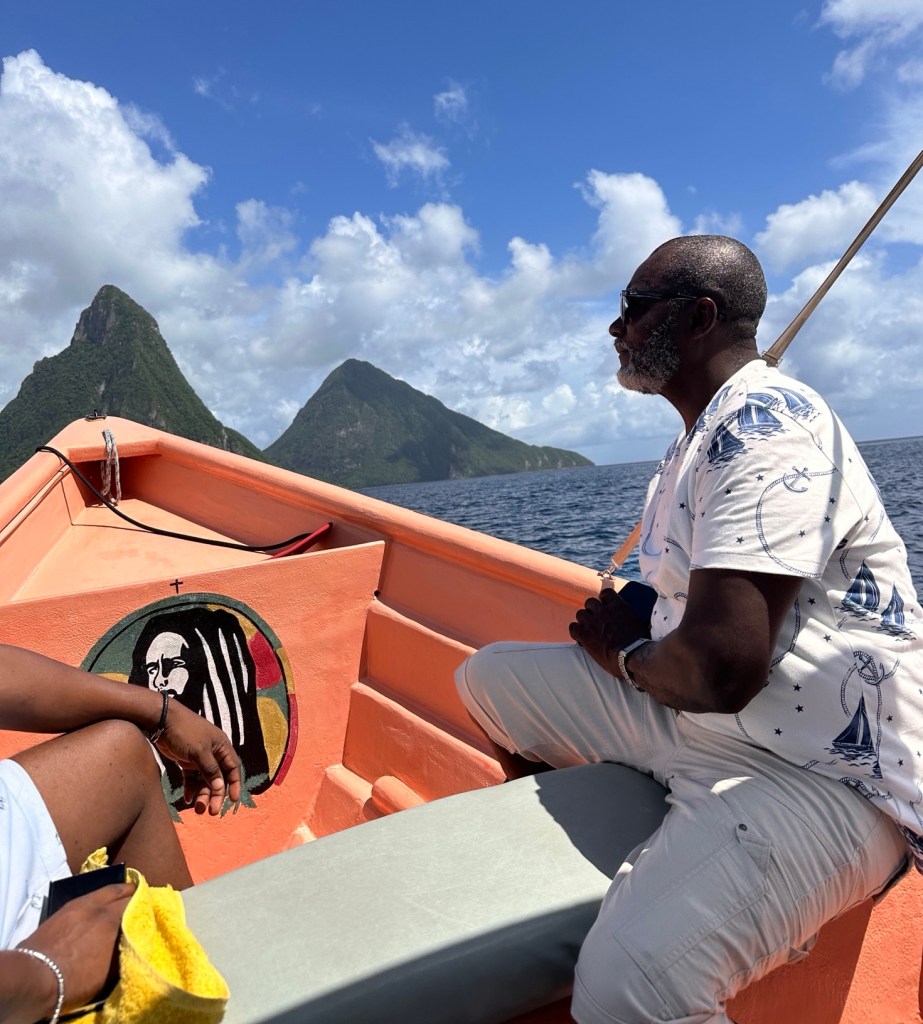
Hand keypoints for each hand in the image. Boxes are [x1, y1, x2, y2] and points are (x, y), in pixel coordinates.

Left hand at [17, 882, 134, 1013]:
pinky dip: (100, 898)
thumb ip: (124, 951)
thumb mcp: (108, 972)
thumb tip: (133, 942)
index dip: (147, 907)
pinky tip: (101, 905)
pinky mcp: (65, 908)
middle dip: (134, 897)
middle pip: (123, 893)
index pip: (137, 905)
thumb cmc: (74, 980)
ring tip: (125, 896)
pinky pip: (90, 896)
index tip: (153, 911)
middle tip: (142, 902)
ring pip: (106, 890)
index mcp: (112, 921)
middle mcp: (99, 907)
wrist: (35, 977)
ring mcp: (80, 905)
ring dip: (117, 893)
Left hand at [154, 701, 241, 814]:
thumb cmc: (185, 732)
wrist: (162, 720)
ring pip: (204, 780)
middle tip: (211, 812)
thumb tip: (220, 788)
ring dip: (202, 794)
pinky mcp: (186, 760)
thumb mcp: (200, 752)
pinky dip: (191, 788)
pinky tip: (187, 799)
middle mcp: (213, 753)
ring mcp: (199, 757)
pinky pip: (192, 778)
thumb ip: (211, 770)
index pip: (232, 768)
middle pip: (218, 778)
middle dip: (215, 795)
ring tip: (197, 809)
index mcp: (221, 747)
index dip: (234, 784)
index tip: (232, 800)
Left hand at [569, 587, 648, 677]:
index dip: (603, 599)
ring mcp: (592, 622)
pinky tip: (580, 637)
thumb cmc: (640, 644)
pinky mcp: (584, 635)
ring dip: (584, 621)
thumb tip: (631, 619)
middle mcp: (603, 610)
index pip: (605, 593)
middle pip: (590, 602)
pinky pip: (573, 627)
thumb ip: (630, 617)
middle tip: (596, 620)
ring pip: (580, 614)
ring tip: (588, 629)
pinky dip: (576, 631)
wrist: (631, 656)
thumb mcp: (639, 624)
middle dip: (591, 610)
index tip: (604, 605)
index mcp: (618, 606)